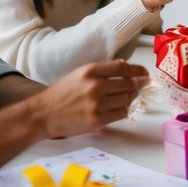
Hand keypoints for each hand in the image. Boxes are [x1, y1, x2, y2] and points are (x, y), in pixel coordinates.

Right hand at [29, 60, 147, 139]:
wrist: (43, 114)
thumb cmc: (61, 94)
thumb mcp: (79, 74)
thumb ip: (101, 71)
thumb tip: (126, 67)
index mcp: (90, 70)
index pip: (123, 67)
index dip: (138, 70)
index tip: (144, 73)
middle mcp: (95, 85)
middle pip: (129, 83)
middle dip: (139, 85)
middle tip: (143, 86)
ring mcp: (97, 103)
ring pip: (128, 99)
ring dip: (132, 99)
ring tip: (128, 98)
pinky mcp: (98, 119)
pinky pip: (122, 113)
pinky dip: (124, 110)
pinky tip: (119, 108)